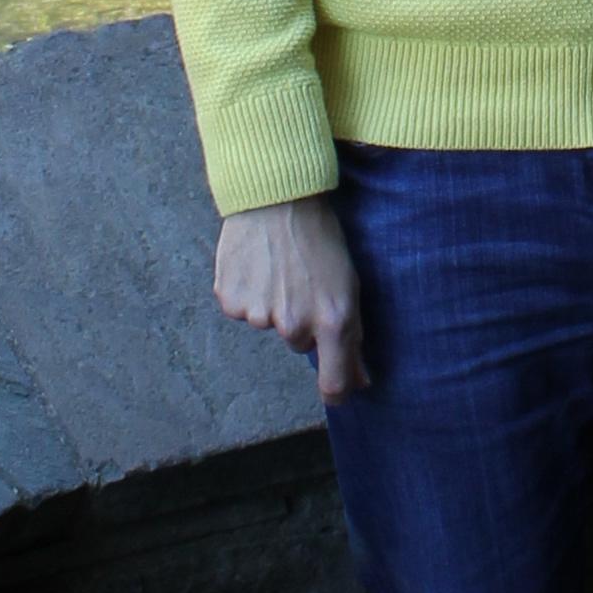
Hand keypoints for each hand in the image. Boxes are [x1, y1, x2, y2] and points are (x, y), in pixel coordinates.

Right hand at [214, 195, 369, 404]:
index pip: (334, 382)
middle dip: (304, 320)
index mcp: (333, 321)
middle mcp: (294, 325)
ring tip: (281, 267)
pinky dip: (248, 292)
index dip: (338, 392)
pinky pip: (241, 308)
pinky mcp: (230, 301)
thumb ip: (354, 335)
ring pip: (269, 324)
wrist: (279, 199)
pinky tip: (257, 265)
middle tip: (306, 281)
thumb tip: (361, 381)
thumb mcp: (350, 282)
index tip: (340, 392)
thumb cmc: (322, 237)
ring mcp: (258, 315)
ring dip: (275, 304)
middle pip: (299, 343)